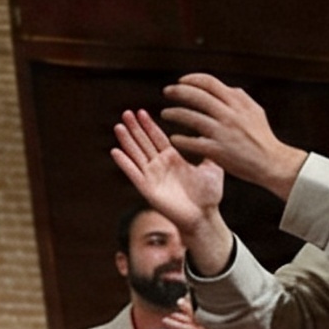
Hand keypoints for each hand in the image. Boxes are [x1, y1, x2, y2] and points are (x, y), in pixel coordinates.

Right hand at [111, 108, 223, 235]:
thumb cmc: (209, 195)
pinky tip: (115, 151)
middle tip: (126, 113)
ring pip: (136, 154)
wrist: (204, 216)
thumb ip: (208, 151)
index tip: (141, 111)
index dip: (149, 125)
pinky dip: (124, 163)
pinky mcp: (147, 189)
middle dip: (135, 128)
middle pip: (144, 143)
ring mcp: (152, 176)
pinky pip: (133, 173)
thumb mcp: (212, 168)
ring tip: (118, 126)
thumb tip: (213, 135)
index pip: (157, 138)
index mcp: (173, 159)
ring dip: (127, 141)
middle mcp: (160, 166)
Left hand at [157, 74, 309, 196]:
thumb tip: (226, 88)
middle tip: (166, 92)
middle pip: (197, 96)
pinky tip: (174, 139)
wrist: (272, 162)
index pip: (210, 83)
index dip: (192, 79)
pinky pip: (192, 142)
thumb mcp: (255, 112)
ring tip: (165, 114)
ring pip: (191, 117)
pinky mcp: (218, 150)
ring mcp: (222, 132)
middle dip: (178, 91)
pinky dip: (181, 139)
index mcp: (238, 103)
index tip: (180, 81)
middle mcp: (229, 115)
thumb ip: (240, 98)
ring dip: (174, 113)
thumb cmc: (262, 137)